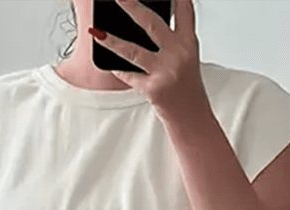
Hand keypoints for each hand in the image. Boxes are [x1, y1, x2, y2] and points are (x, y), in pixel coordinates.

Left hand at [89, 0, 209, 124]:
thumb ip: (171, 40)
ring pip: (133, 51)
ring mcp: (166, 71)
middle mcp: (179, 54)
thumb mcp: (186, 59)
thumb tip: (143, 22)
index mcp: (188, 43)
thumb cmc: (186, 88)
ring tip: (96, 32)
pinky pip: (129, 76)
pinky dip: (118, 71)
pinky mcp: (154, 88)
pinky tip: (109, 66)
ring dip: (112, 41)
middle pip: (151, 23)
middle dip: (131, 6)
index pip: (183, 10)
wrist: (192, 119)